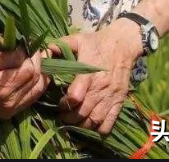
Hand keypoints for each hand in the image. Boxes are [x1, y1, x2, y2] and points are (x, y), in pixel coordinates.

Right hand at [0, 48, 49, 118]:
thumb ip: (6, 57)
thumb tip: (24, 52)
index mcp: (1, 89)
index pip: (28, 71)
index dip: (34, 57)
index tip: (33, 45)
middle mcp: (9, 102)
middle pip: (35, 80)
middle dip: (40, 64)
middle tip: (39, 51)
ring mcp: (11, 110)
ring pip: (37, 90)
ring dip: (41, 75)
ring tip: (40, 61)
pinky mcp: (12, 112)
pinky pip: (32, 98)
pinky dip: (36, 85)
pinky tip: (35, 74)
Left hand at [53, 20, 142, 134]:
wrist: (123, 44)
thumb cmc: (96, 43)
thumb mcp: (78, 39)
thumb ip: (61, 44)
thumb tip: (45, 50)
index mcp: (88, 73)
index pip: (75, 97)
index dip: (65, 104)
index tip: (59, 103)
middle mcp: (100, 87)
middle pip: (83, 112)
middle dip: (69, 117)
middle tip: (61, 116)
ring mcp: (111, 96)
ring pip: (95, 120)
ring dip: (82, 124)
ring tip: (73, 121)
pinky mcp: (119, 101)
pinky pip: (110, 122)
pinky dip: (99, 128)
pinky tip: (90, 123)